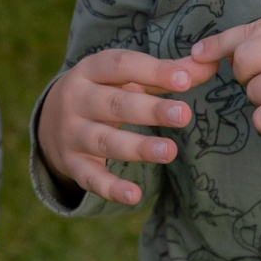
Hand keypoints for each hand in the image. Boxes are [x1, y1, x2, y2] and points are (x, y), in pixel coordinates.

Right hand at [37, 48, 207, 205]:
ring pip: (105, 141)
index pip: (121, 66)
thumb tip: (211, 64)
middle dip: (149, 110)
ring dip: (137, 148)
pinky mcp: (72, 164)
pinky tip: (135, 196)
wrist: (50, 120)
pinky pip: (91, 178)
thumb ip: (165, 73)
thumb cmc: (103, 91)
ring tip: (169, 152)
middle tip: (184, 114)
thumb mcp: (126, 77)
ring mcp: (72, 133)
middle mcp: (77, 99)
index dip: (153, 71)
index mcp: (91, 70)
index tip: (185, 80)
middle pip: (115, 104)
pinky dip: (111, 188)